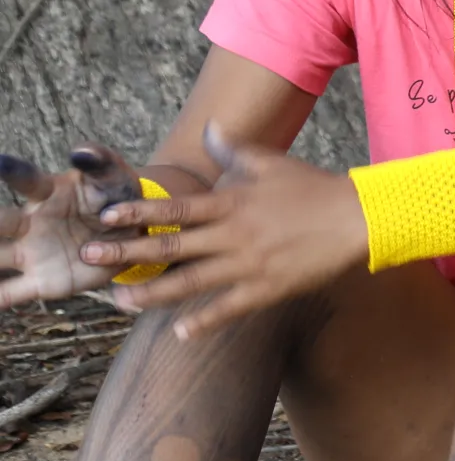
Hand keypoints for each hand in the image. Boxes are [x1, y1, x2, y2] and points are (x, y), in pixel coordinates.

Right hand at [0, 146, 153, 304]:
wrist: (133, 235)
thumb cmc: (119, 197)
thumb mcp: (115, 177)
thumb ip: (100, 163)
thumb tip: (81, 151)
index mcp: (50, 194)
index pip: (27, 182)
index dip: (11, 172)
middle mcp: (31, 223)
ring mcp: (32, 253)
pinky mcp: (42, 281)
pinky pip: (9, 294)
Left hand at [86, 124, 367, 337]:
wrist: (358, 218)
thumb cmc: (314, 188)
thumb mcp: (272, 163)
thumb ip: (234, 150)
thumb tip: (210, 127)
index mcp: (233, 203)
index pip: (176, 207)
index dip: (139, 212)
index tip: (106, 217)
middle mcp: (234, 234)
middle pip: (171, 246)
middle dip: (127, 253)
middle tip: (91, 258)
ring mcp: (249, 265)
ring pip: (191, 282)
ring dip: (152, 293)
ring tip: (120, 302)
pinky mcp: (268, 289)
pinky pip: (229, 308)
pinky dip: (204, 322)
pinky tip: (180, 333)